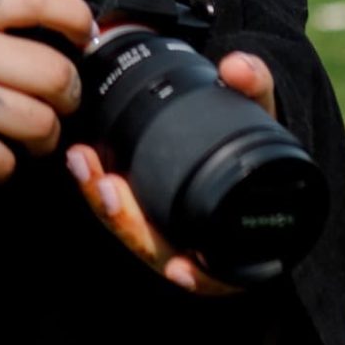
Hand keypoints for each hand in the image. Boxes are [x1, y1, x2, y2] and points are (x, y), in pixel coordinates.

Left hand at [65, 50, 279, 298]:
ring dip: (107, 207)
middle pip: (160, 253)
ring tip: (86, 167)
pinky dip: (100, 196)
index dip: (200, 277)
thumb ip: (256, 88)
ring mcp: (169, 236)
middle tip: (107, 187)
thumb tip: (239, 67)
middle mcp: (201, 249)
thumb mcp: (261, 114)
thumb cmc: (252, 136)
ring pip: (133, 235)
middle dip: (130, 225)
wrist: (235, 142)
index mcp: (237, 240)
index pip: (217, 274)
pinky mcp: (142, 215)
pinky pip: (119, 215)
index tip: (181, 268)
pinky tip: (83, 167)